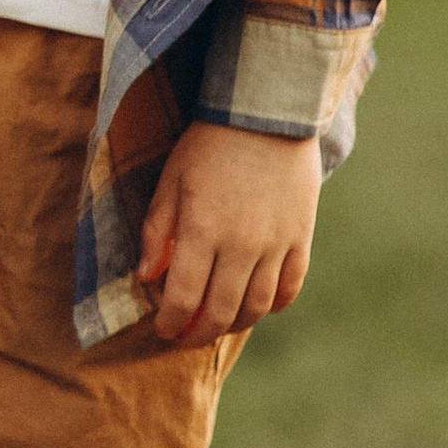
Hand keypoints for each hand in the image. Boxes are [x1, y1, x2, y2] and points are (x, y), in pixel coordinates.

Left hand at [135, 121, 319, 344]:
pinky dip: (273, 305)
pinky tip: (257, 305)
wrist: (267, 111)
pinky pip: (290, 288)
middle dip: (198, 333)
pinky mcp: (301, 238)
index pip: (184, 298)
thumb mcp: (171, 179)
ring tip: (218, 323)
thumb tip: (146, 276)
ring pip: (256, 307)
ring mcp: (275, 244)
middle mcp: (240, 245)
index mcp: (201, 230)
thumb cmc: (209, 142)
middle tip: (186, 336)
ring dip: (234, 324)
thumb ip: (156, 230)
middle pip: (220, 311)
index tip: (162, 330)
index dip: (170, 323)